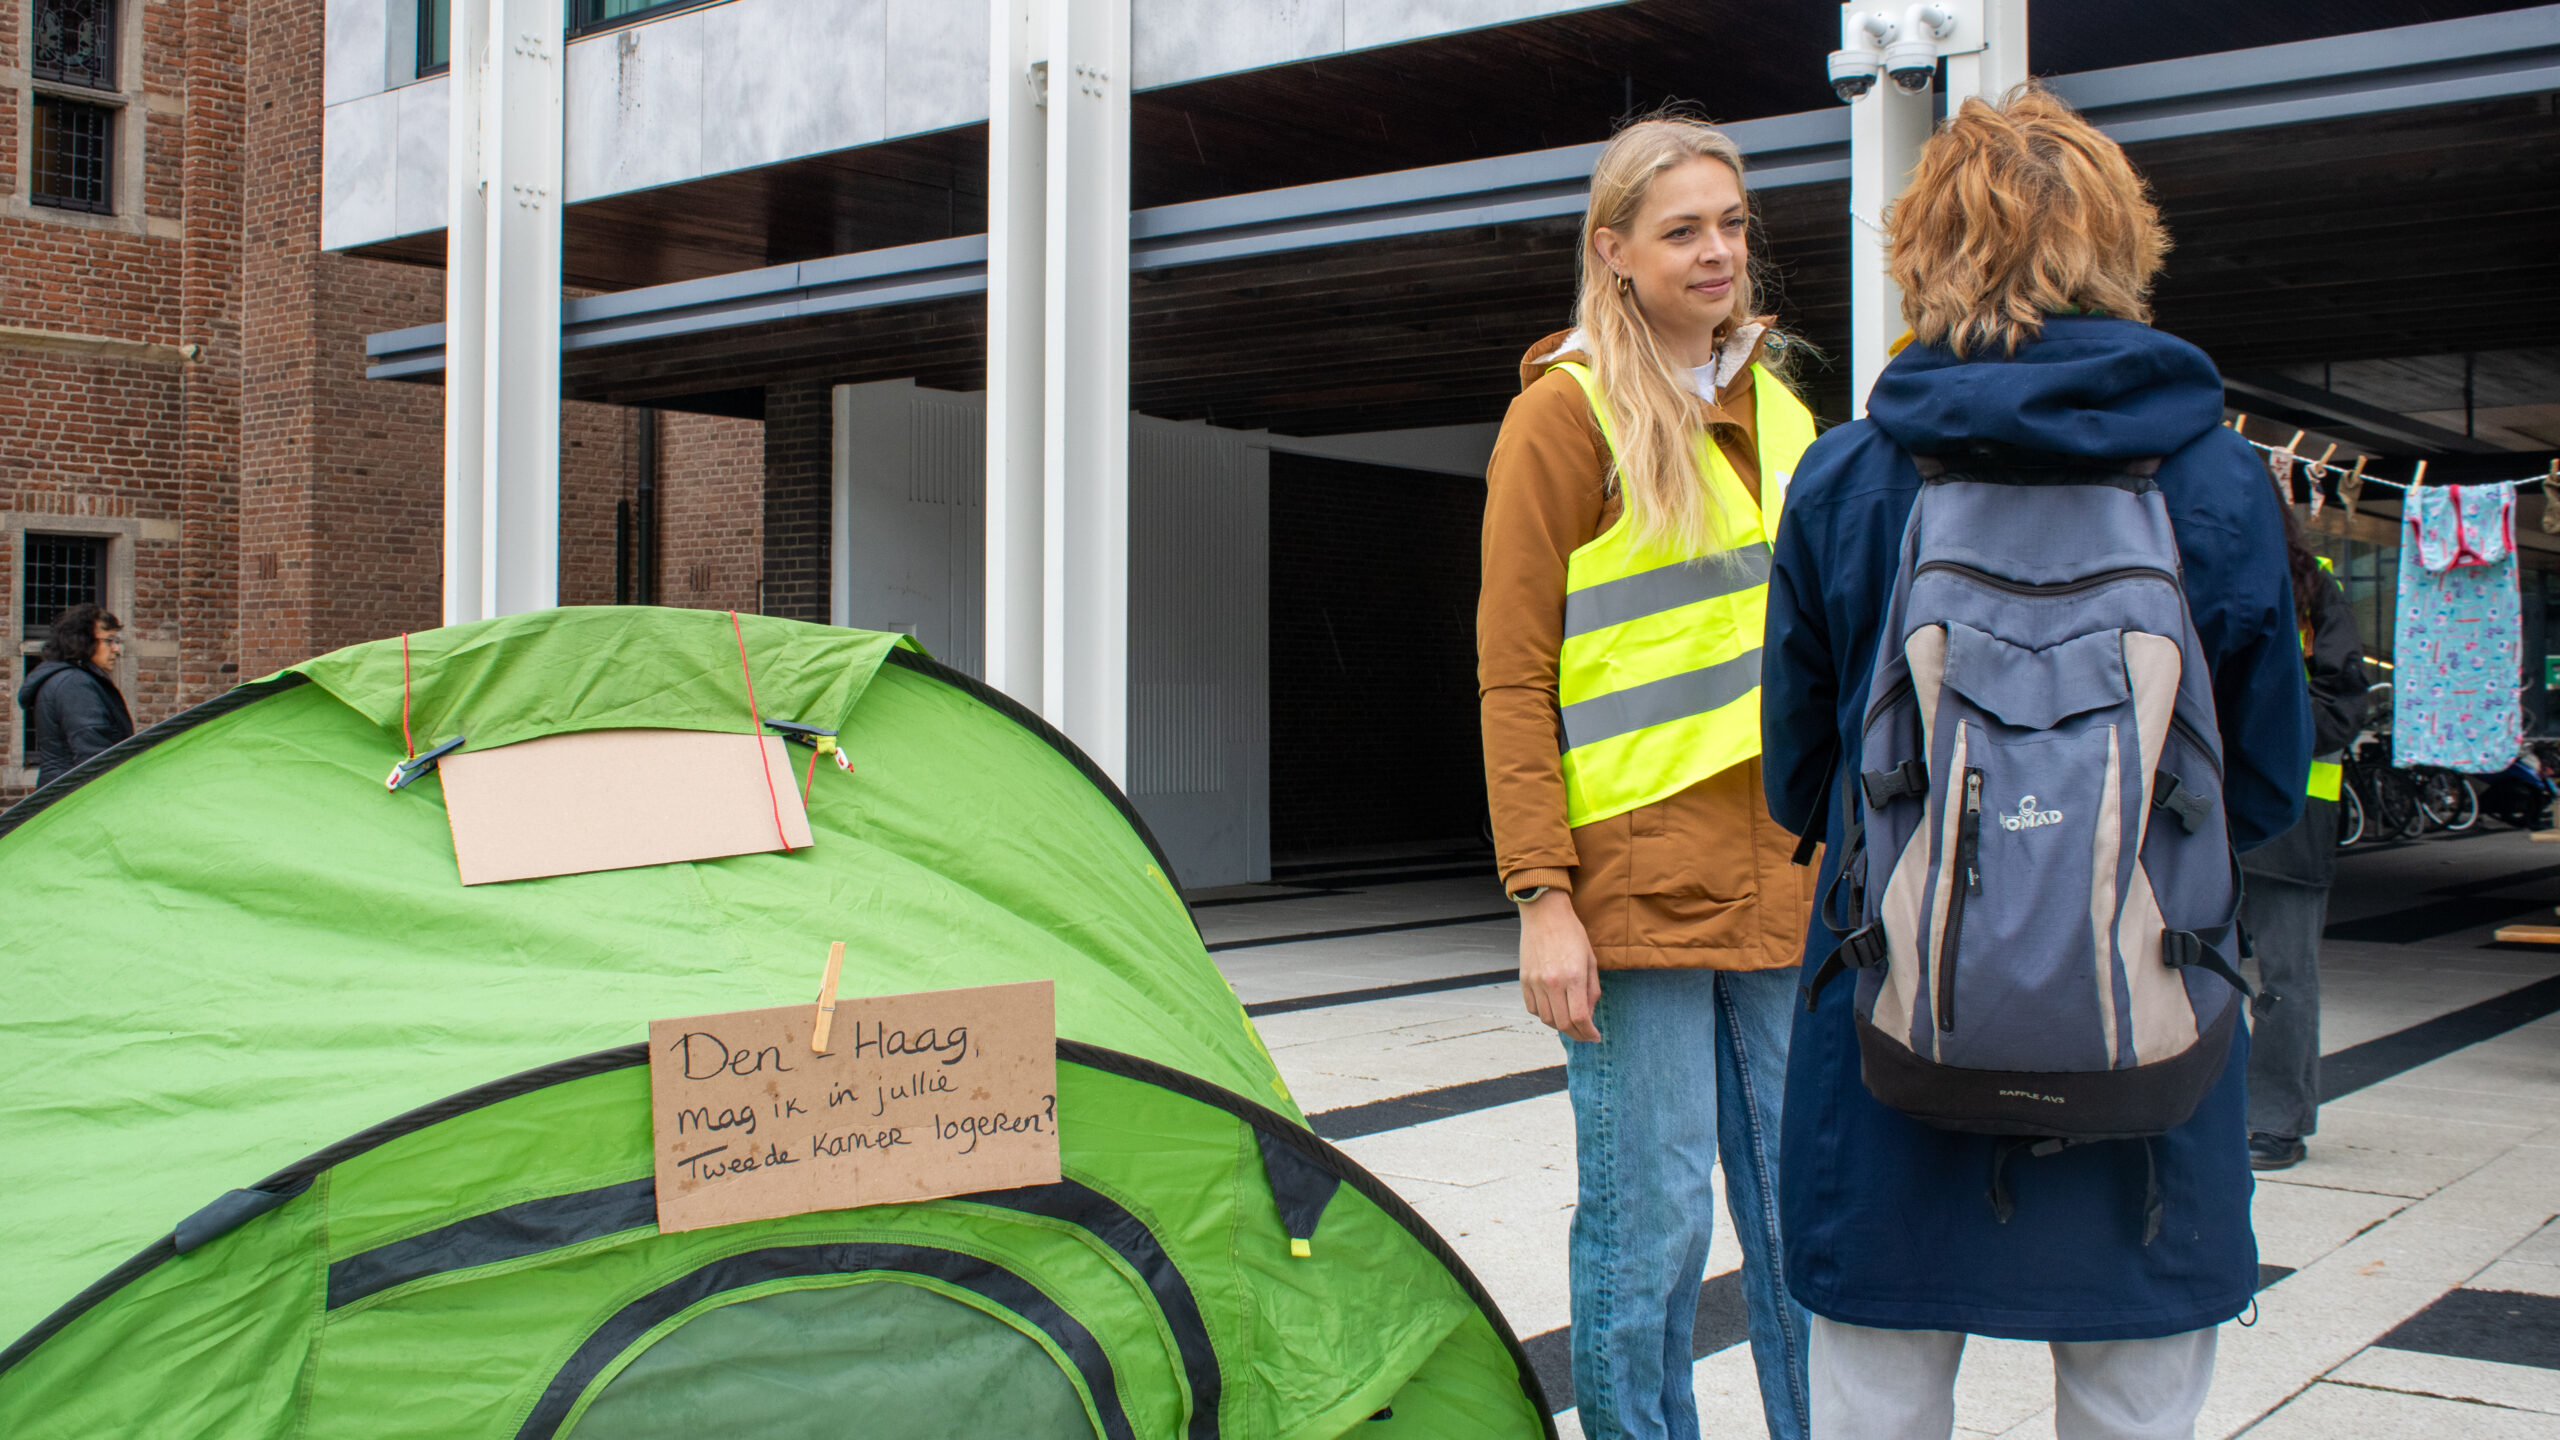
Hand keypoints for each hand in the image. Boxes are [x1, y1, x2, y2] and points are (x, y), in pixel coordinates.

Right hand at [1518, 890, 1602, 1042]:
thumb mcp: (1590, 960)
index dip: (1589, 1033)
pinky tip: (1553, 1009)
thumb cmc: (1572, 934)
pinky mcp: (1524, 979)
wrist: (1544, 913)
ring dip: (1560, 1026)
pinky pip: (1532, 1008)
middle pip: (1563, 1023)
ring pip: (1546, 1019)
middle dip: (1577, 1034)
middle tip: (1585, 1035)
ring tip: (1570, 1022)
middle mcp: (1553, 982)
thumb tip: (1588, 1017)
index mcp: (1574, 976)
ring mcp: (1535, 981)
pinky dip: (1543, 1014)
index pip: (1580, 1017)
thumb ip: (1592, 991)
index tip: (1595, 1037)